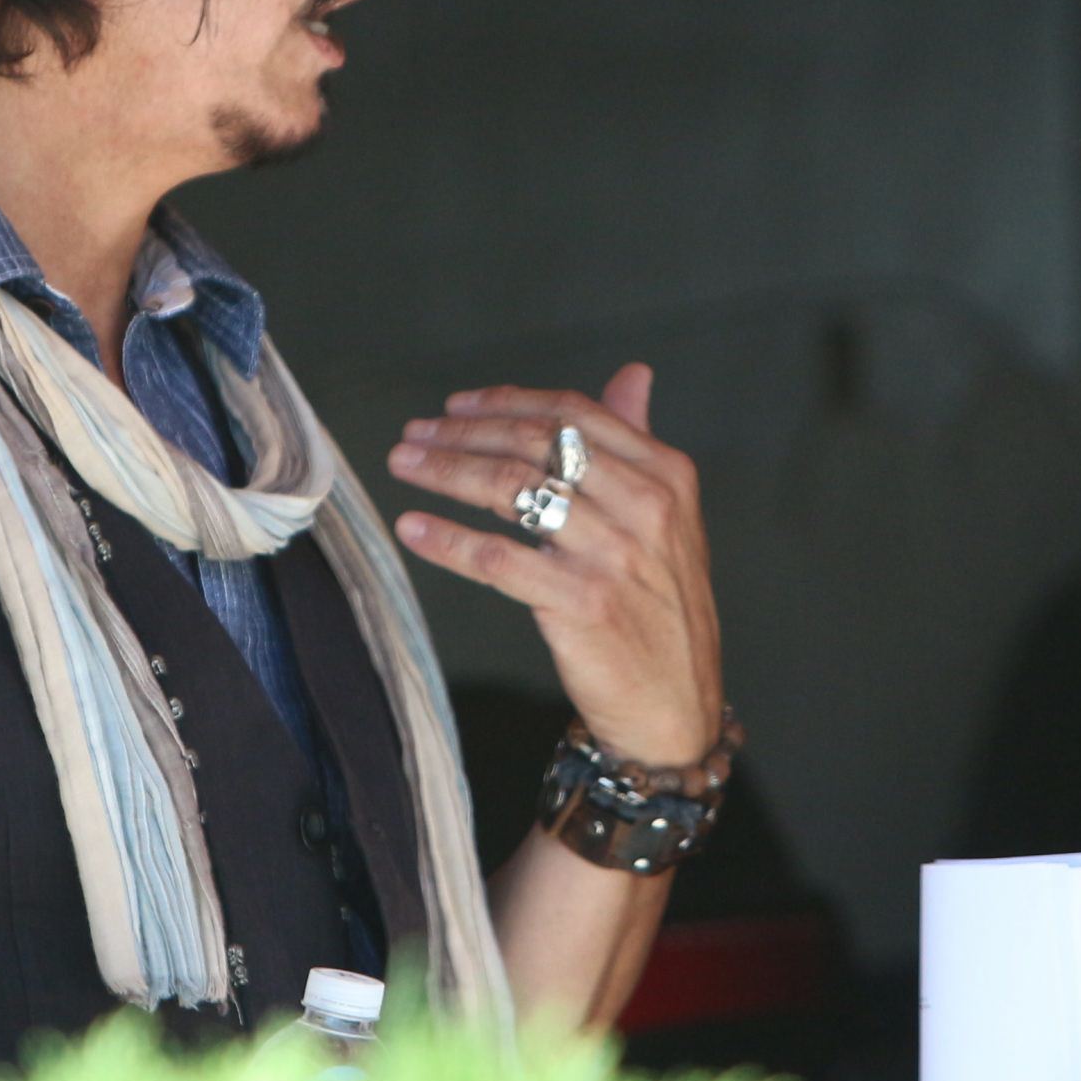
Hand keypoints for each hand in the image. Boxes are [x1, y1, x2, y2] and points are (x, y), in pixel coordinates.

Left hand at [387, 363, 722, 767]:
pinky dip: (448, 540)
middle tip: (416, 434)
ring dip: (446, 471)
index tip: (455, 404)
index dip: (506, 402)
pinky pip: (499, 559)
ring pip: (512, 491)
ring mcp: (614, 555)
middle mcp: (646, 507)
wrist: (676, 704)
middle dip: (465, 432)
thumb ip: (639, 445)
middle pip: (536, 444)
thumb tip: (632, 375)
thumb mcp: (669, 519)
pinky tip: (415, 528)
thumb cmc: (662, 607)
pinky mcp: (582, 604)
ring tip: (405, 464)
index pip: (573, 415)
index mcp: (667, 474)